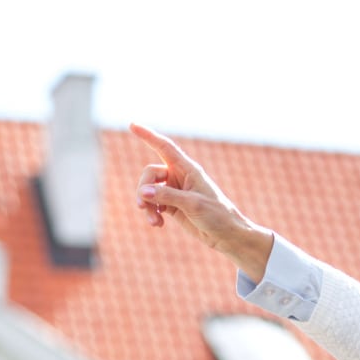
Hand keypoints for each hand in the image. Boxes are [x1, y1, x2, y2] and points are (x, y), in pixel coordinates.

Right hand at [130, 123, 274, 280]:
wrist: (227, 234)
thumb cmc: (217, 215)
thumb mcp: (192, 204)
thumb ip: (167, 196)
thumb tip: (143, 193)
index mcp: (188, 169)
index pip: (164, 147)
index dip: (148, 136)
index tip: (132, 125)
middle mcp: (179, 176)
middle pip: (150, 173)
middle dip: (143, 189)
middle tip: (143, 205)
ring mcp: (174, 191)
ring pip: (148, 191)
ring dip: (147, 205)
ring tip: (154, 222)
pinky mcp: (171, 205)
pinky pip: (152, 204)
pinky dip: (151, 213)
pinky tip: (157, 224)